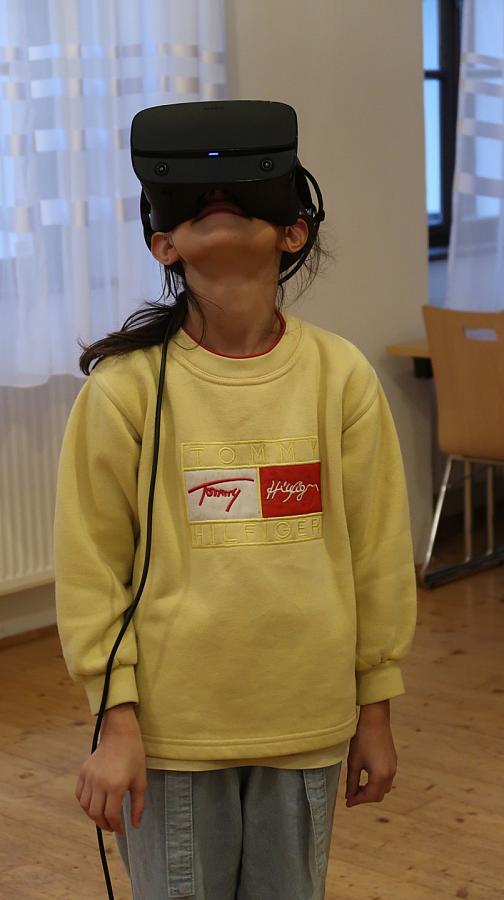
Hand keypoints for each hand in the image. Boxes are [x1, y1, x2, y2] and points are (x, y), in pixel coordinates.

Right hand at [75, 711, 146, 833]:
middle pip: (96, 814)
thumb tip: (135, 825)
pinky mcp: (83, 772)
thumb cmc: (134, 756)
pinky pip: (79, 795)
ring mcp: (89, 777)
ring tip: (104, 817)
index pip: (111, 815)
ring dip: (93, 816)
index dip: (116, 826)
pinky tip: (94, 805)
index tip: (121, 830)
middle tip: (112, 827)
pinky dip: (85, 804)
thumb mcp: (141, 781)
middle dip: (104, 825)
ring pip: (86, 806)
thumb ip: (138, 805)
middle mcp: (99, 783)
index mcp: (116, 786)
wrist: (120, 734)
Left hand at [345, 708, 396, 807]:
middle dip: (365, 797)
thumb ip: (351, 782)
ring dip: (372, 791)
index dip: (357, 801)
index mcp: (380, 776)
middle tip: (352, 795)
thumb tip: (349, 795)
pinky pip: (386, 779)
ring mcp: (393, 767)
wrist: (375, 720)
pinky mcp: (393, 761)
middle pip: (378, 795)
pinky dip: (377, 783)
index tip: (348, 802)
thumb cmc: (363, 739)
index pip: (369, 796)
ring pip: (384, 788)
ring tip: (358, 786)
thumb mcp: (353, 762)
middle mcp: (390, 774)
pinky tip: (366, 776)